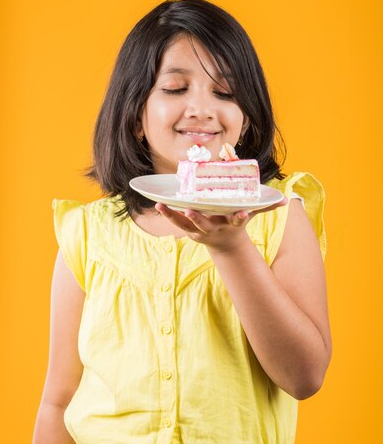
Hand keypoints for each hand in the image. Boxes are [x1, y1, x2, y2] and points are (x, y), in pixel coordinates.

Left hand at [155, 196, 287, 252]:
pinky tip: (158, 203)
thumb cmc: (237, 221)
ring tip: (161, 205)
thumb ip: (265, 205)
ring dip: (174, 216)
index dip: (240, 217)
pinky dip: (168, 214)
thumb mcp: (251, 212)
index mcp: (231, 223)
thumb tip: (285, 200)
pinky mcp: (189, 231)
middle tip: (190, 211)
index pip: (238, 220)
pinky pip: (176, 222)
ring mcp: (200, 231)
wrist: (225, 243)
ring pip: (185, 225)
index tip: (241, 213)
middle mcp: (215, 229)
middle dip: (199, 219)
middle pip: (206, 225)